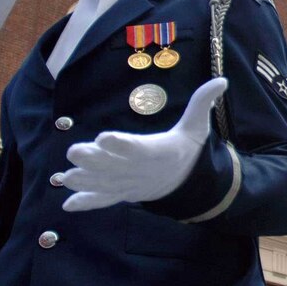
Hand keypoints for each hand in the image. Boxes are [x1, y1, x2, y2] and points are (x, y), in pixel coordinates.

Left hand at [61, 78, 224, 211]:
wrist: (187, 183)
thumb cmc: (186, 149)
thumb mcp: (197, 127)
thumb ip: (203, 103)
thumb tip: (222, 80)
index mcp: (153, 151)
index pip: (135, 147)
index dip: (119, 144)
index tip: (103, 137)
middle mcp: (137, 169)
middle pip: (112, 166)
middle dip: (92, 160)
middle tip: (74, 152)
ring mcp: (128, 184)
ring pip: (102, 184)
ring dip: (83, 182)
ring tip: (64, 177)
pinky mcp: (121, 193)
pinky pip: (103, 200)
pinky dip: (86, 204)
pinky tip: (67, 205)